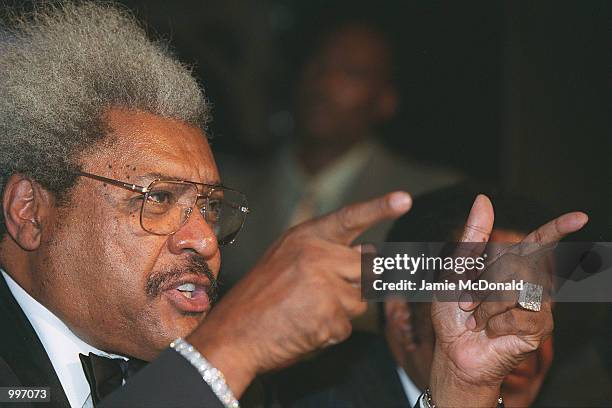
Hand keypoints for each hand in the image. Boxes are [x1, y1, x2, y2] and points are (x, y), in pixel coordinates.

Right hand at [187, 191, 411, 395]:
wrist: (232, 334)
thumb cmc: (258, 299)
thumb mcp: (286, 259)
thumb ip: (325, 253)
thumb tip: (370, 253)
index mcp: (306, 237)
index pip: (349, 218)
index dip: (379, 207)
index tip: (403, 200)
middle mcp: (319, 255)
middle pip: (366, 267)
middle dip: (353, 284)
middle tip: (317, 294)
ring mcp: (326, 284)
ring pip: (359, 300)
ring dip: (340, 311)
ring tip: (304, 312)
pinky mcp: (331, 315)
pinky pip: (347, 327)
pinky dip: (330, 333)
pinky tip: (304, 328)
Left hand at [429, 195, 586, 406]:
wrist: (453, 351)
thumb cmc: (453, 312)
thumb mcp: (455, 270)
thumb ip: (472, 236)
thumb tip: (483, 198)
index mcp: (510, 266)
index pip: (539, 242)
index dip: (559, 228)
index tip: (580, 217)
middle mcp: (529, 283)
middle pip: (514, 265)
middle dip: (482, 284)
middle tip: (467, 302)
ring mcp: (536, 306)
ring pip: (514, 290)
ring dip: (484, 305)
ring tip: (476, 319)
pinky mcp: (538, 328)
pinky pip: (516, 314)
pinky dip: (493, 323)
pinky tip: (490, 332)